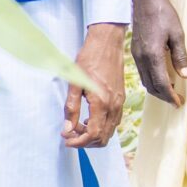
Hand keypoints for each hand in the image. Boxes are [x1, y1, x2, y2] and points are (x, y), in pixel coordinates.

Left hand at [63, 23, 125, 147]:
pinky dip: (101, 127)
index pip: (93, 135)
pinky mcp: (120, 99)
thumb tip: (67, 128)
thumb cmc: (89, 59)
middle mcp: (114, 107)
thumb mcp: (74, 83)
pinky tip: (88, 118)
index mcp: (102, 104)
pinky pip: (113, 122)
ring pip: (109, 132)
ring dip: (93, 135)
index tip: (66, 139)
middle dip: (85, 141)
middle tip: (69, 133)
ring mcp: (119, 104)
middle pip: (103, 138)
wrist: (107, 44)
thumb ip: (71, 107)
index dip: (78, 142)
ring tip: (76, 126)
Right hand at [131, 0, 186, 107]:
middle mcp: (142, 58)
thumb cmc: (163, 14)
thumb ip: (180, 56)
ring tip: (170, 92)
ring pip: (145, 80)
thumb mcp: (177, 34)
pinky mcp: (135, 51)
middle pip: (151, 85)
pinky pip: (142, 72)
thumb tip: (184, 75)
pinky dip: (151, 80)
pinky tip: (160, 78)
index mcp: (153, 55)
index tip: (179, 103)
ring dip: (157, 89)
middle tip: (176, 100)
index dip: (170, 96)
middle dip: (163, 96)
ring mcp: (136, 55)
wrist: (145, 0)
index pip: (161, 83)